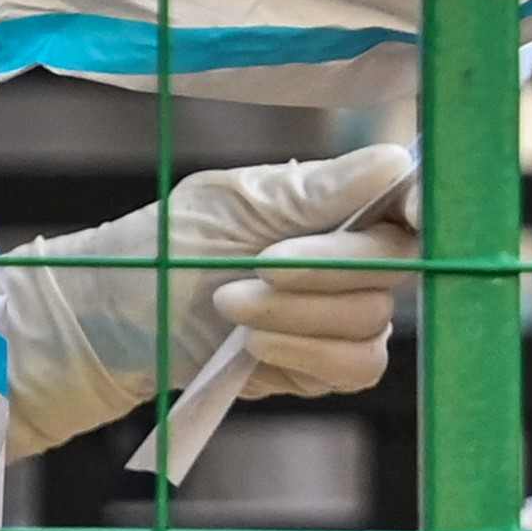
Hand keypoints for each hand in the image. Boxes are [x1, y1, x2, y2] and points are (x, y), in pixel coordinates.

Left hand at [1, 139, 421, 458]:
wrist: (107, 329)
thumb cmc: (158, 250)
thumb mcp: (225, 205)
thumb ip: (313, 192)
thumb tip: (395, 161)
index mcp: (333, 201)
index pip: (410, 195)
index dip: (425, 204)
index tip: (409, 212)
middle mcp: (352, 256)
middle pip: (397, 264)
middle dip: (325, 270)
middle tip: (255, 266)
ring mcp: (343, 315)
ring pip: (375, 324)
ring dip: (300, 319)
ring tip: (230, 308)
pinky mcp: (325, 367)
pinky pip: (356, 369)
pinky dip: (306, 356)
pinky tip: (254, 348)